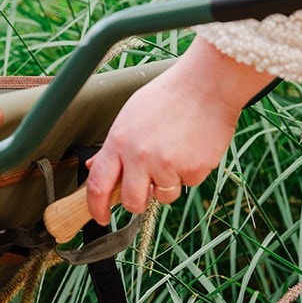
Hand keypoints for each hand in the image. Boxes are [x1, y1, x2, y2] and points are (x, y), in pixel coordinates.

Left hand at [85, 37, 273, 224]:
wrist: (206, 84)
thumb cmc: (167, 97)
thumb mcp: (130, 116)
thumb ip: (114, 146)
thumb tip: (95, 168)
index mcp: (118, 141)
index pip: (97, 184)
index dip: (96, 208)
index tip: (100, 218)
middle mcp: (139, 156)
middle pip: (132, 202)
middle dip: (138, 202)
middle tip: (146, 189)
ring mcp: (166, 165)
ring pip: (163, 196)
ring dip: (168, 183)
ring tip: (176, 152)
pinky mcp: (193, 170)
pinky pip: (188, 184)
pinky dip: (190, 171)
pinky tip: (192, 147)